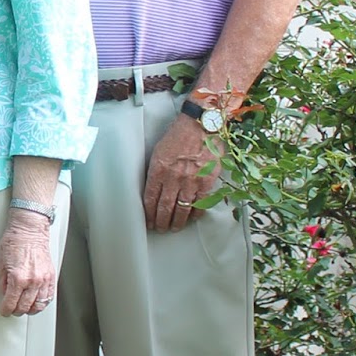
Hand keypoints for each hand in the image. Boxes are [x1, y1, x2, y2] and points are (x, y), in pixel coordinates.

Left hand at [0, 214, 56, 316]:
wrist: (29, 230)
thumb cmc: (14, 241)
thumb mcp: (1, 264)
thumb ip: (3, 282)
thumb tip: (5, 293)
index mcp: (18, 278)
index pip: (11, 303)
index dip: (5, 310)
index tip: (4, 311)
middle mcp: (33, 281)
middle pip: (25, 307)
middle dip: (16, 311)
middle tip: (11, 309)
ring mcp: (44, 279)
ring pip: (39, 305)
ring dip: (30, 309)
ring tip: (24, 308)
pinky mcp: (51, 276)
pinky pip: (49, 297)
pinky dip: (42, 303)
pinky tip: (36, 302)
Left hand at [142, 113, 220, 231]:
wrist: (200, 126)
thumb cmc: (178, 136)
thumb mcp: (158, 152)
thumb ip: (156, 172)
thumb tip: (153, 189)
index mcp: (158, 170)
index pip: (150, 199)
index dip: (148, 214)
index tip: (148, 221)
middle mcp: (173, 178)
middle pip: (164, 208)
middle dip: (160, 221)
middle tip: (159, 229)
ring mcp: (191, 181)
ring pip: (181, 209)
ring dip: (177, 222)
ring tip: (173, 228)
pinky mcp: (207, 182)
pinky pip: (199, 203)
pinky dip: (195, 214)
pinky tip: (191, 219)